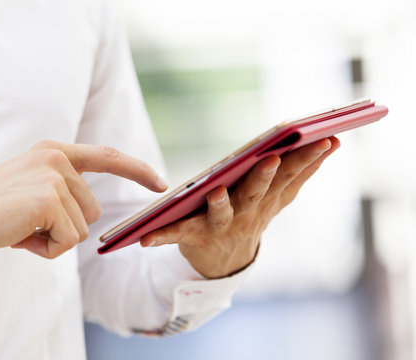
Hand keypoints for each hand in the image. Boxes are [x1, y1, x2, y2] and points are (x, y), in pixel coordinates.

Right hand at [0, 140, 167, 258]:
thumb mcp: (31, 186)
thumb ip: (63, 188)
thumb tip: (91, 213)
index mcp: (54, 151)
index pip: (108, 156)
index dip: (137, 170)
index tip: (160, 183)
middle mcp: (57, 157)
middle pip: (93, 210)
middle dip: (65, 226)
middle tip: (27, 223)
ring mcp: (54, 177)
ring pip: (82, 228)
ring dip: (55, 238)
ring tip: (22, 228)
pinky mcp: (49, 200)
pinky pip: (68, 241)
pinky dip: (47, 250)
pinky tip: (21, 238)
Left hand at [140, 137, 340, 277]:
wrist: (225, 260)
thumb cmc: (252, 216)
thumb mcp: (278, 197)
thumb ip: (301, 171)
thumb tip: (334, 142)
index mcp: (266, 199)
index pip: (289, 175)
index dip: (307, 159)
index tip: (326, 139)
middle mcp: (246, 212)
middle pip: (256, 192)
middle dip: (264, 176)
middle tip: (270, 159)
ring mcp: (220, 225)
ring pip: (221, 213)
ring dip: (220, 204)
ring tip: (217, 191)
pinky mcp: (193, 236)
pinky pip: (176, 235)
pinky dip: (161, 236)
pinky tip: (145, 239)